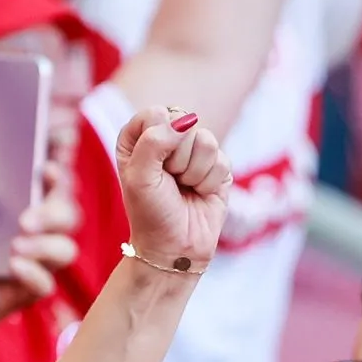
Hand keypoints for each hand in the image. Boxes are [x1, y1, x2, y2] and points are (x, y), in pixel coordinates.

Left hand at [114, 106, 229, 269]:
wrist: (174, 248)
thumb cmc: (150, 213)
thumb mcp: (139, 176)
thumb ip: (153, 141)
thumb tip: (185, 122)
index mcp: (139, 136)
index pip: (156, 113)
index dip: (157, 140)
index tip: (151, 167)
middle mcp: (167, 139)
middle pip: (185, 122)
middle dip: (178, 158)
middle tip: (169, 180)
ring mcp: (194, 152)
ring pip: (207, 140)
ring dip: (194, 172)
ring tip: (184, 188)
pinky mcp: (217, 167)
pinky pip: (222, 159)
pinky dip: (209, 182)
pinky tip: (199, 193)